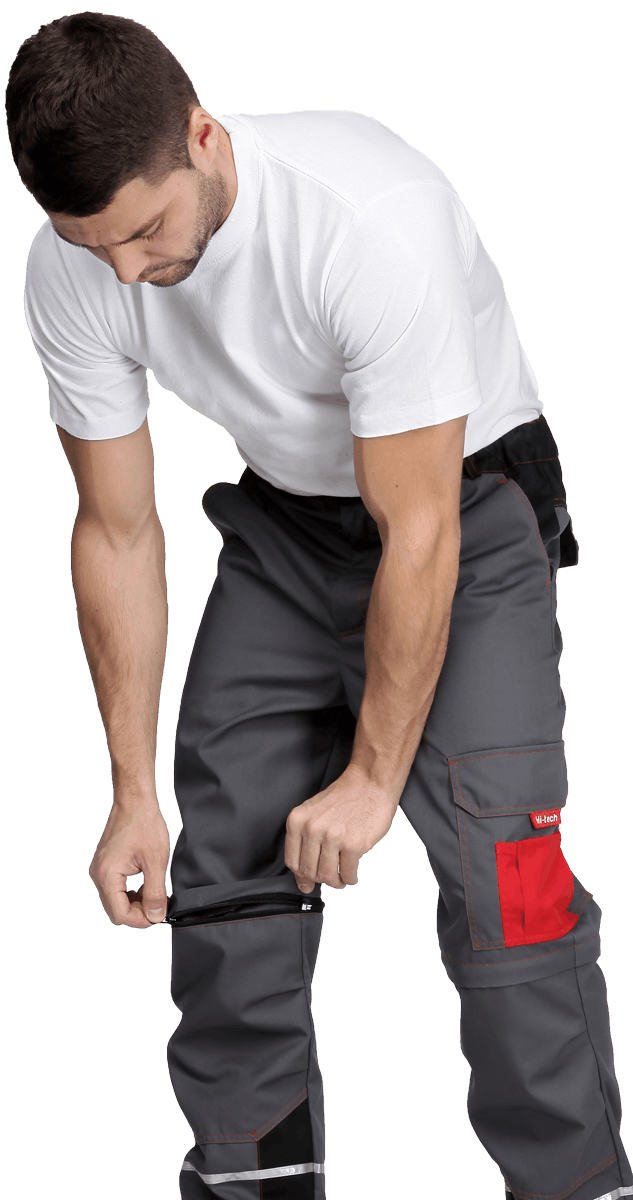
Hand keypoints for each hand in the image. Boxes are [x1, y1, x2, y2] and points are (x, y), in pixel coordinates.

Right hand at [89, 796, 170, 928]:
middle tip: (158, 905)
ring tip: (153, 894)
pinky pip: (113, 890)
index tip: (159, 915)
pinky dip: (128, 893)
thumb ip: (155, 892)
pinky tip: (144, 885)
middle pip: (115, 911)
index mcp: (107, 876)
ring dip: (133, 904)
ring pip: (114, 902)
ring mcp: (98, 870)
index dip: (141, 921)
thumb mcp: (156, 860)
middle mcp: (97, 875)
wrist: (134, 801)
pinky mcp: (103, 865)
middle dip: (137, 913)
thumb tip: (156, 916)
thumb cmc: (144, 824)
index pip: (120, 915)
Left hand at [285, 765, 398, 892]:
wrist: (370, 782)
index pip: (293, 862)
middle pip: (309, 871)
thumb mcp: (314, 813)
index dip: (302, 876)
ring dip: (336, 882)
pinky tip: (352, 874)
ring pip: (327, 876)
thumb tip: (304, 883)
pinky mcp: (353, 844)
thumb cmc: (344, 799)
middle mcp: (311, 829)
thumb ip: (305, 843)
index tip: (310, 882)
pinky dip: (350, 879)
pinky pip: (347, 874)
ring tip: (342, 878)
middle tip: (331, 876)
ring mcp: (332, 837)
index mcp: (297, 821)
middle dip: (321, 879)